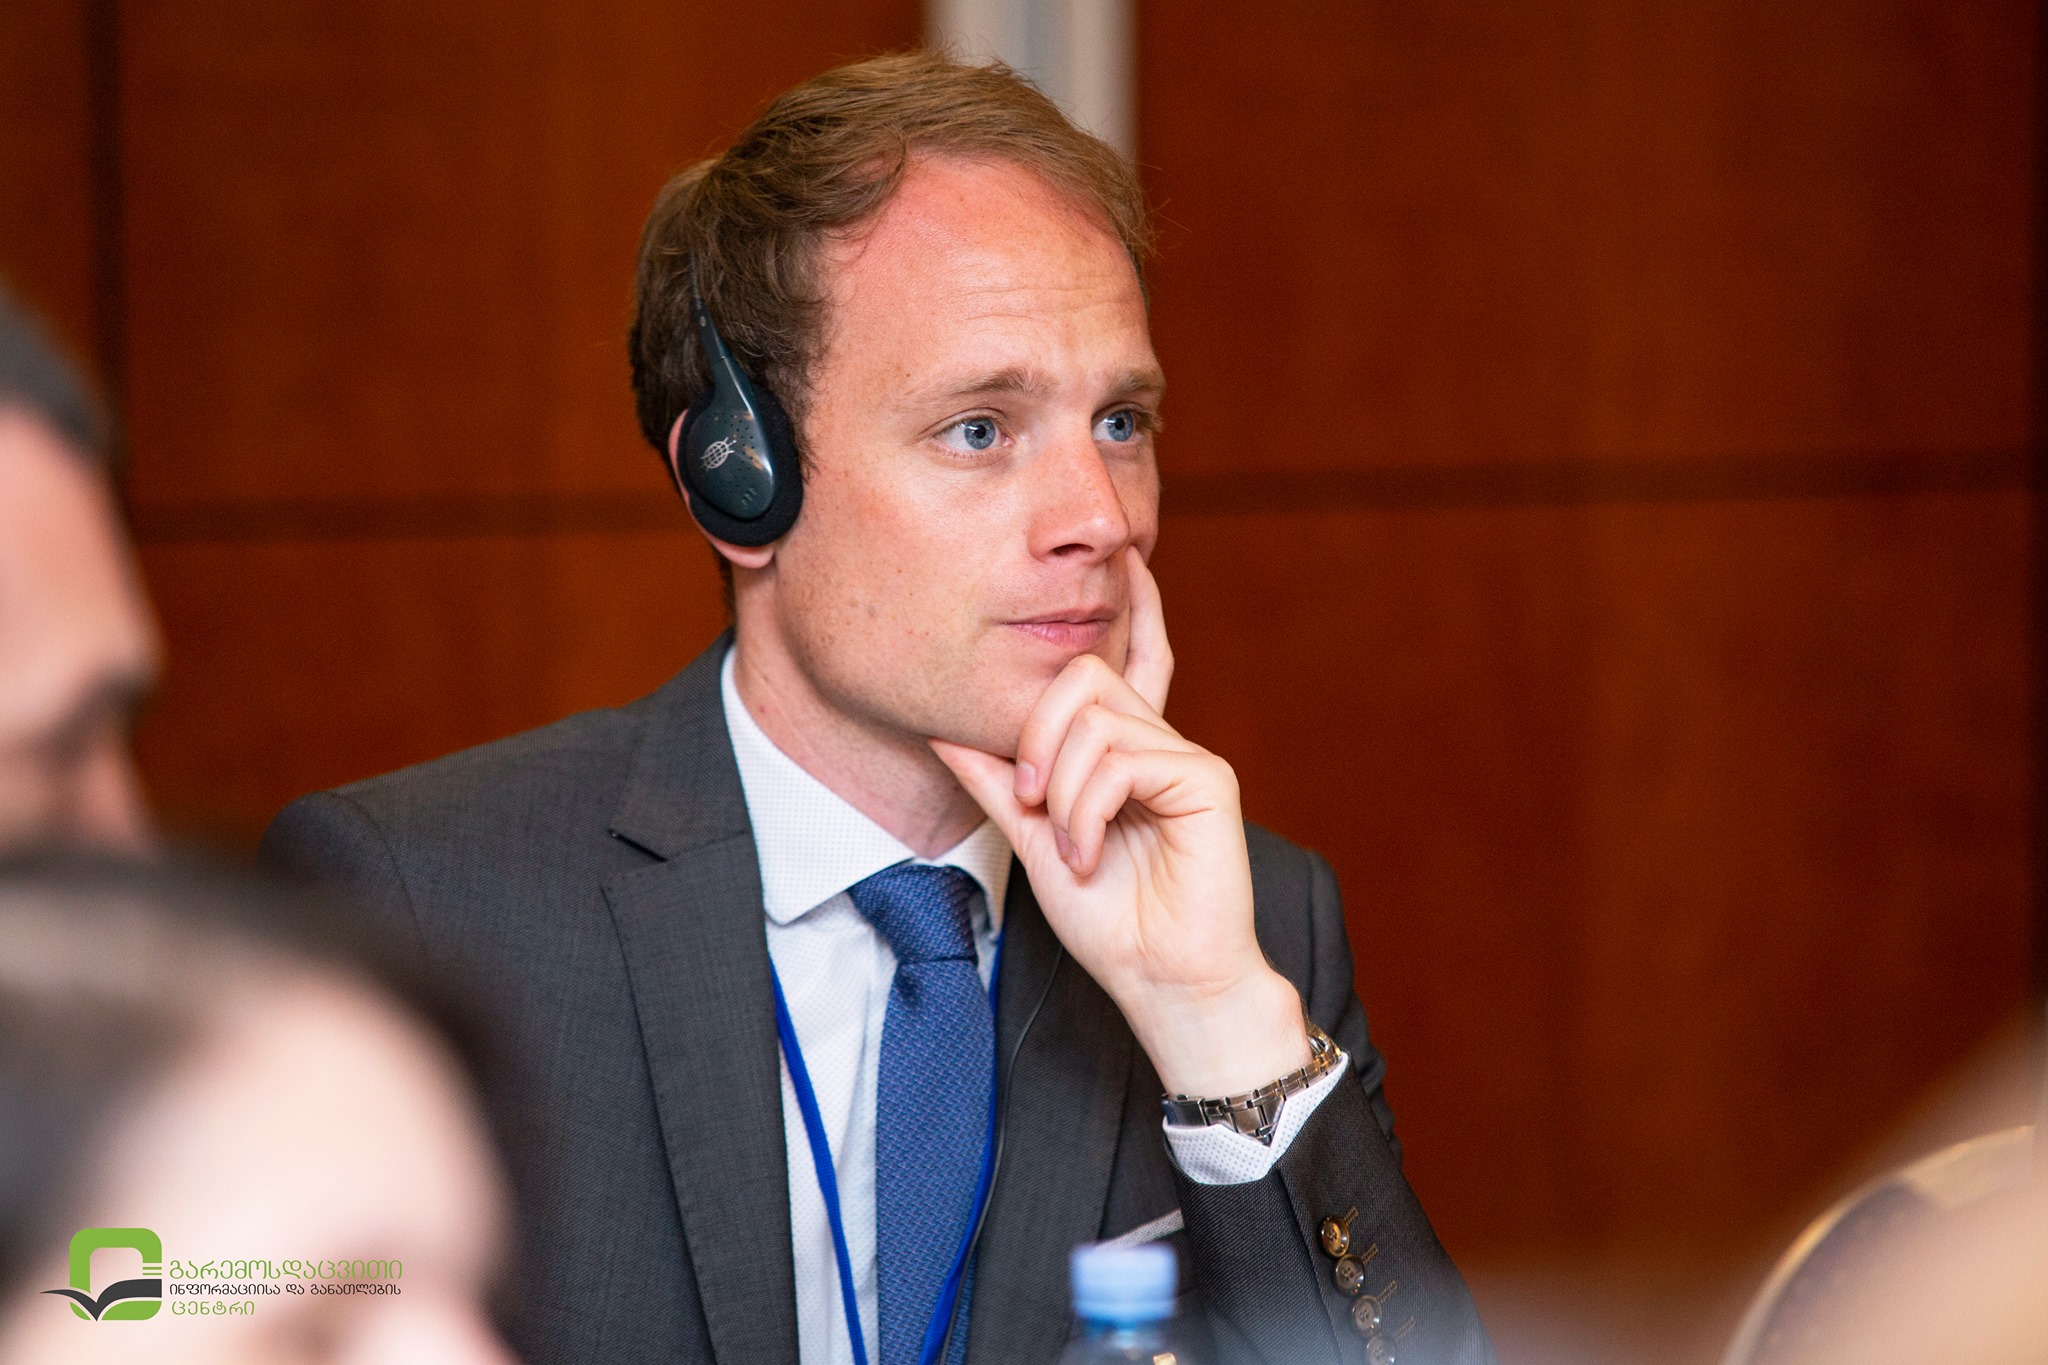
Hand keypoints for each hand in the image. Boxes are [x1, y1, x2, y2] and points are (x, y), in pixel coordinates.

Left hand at [931, 548, 1308, 1096]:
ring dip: (1059, 789)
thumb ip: (995, 781)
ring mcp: (1186, 757)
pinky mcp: (1206, 780)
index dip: (1136, 607)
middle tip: (1029, 801)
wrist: (1163, 982)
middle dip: (1037, 734)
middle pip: (1084, 673)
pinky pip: (1122, 758)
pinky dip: (1086, 808)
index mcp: (1128, 750)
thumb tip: (944, 727)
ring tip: (1067, 845)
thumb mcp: (1031, 839)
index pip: (1133, 658)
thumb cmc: (1111, 921)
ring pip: (1095, 718)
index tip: (1133, 563)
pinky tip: (1088, 851)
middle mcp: (1160, 741)